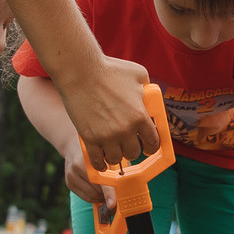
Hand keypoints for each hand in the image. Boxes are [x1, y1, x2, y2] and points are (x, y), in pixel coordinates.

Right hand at [62, 55, 157, 169]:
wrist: (80, 71)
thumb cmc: (110, 69)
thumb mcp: (139, 75)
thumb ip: (148, 90)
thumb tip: (150, 100)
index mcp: (140, 116)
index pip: (153, 142)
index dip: (152, 146)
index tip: (148, 147)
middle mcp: (125, 129)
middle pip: (133, 153)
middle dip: (133, 150)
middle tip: (129, 146)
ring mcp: (106, 136)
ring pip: (116, 159)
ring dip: (116, 156)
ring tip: (114, 152)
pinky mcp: (89, 138)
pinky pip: (96, 160)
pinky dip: (99, 164)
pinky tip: (101, 163)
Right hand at [62, 145, 113, 213]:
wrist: (74, 148)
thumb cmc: (95, 152)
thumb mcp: (106, 156)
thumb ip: (115, 168)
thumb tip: (126, 185)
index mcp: (87, 158)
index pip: (99, 179)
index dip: (108, 192)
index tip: (113, 203)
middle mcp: (76, 167)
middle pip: (95, 190)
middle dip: (107, 195)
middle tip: (115, 193)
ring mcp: (71, 176)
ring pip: (91, 196)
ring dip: (101, 197)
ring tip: (107, 191)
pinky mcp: (69, 184)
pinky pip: (85, 197)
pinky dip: (94, 198)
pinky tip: (98, 192)